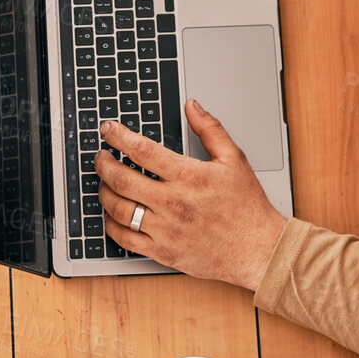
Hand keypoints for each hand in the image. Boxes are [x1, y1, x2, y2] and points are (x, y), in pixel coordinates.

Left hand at [94, 99, 286, 289]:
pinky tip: (111, 214)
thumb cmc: (247, 207)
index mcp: (188, 177)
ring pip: (118, 209)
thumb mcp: (234, 159)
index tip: (108, 129)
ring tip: (103, 182)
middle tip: (100, 156)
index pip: (142, 150)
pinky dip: (110, 224)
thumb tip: (192, 105)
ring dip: (103, 192)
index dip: (119, 136)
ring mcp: (165, 229)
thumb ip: (210, 129)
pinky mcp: (162, 252)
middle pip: (121, 179)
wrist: (258, 250)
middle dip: (103, 163)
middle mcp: (172, 203)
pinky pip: (124, 239)